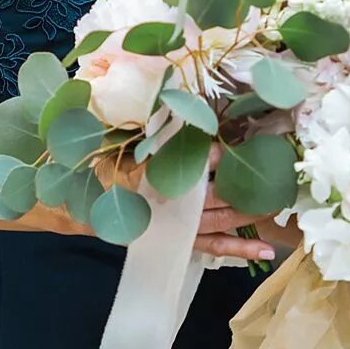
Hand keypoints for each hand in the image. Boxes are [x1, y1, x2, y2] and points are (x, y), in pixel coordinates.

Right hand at [29, 146, 276, 261]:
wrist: (73, 204)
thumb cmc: (96, 164)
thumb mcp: (111, 138)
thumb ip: (143, 125)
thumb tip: (177, 100)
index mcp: (144, 176)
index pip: (180, 169)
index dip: (205, 161)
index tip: (226, 150)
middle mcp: (162, 203)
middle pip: (206, 198)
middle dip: (239, 187)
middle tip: (270, 177)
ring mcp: (172, 225)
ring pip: (215, 222)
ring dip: (247, 215)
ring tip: (276, 208)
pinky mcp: (176, 239)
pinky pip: (209, 246)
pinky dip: (237, 247)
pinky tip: (263, 248)